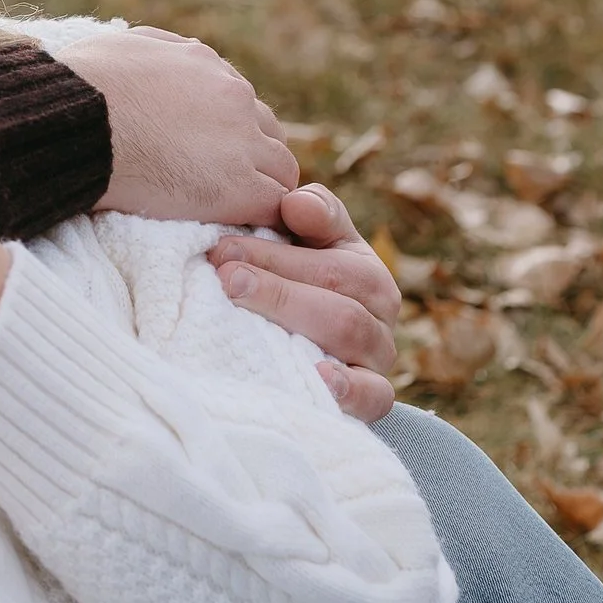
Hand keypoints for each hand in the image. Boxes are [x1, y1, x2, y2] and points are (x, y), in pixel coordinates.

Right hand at [44, 24, 297, 225]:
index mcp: (203, 62)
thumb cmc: (79, 86)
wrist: (75, 123)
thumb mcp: (119, 44)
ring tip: (238, 212)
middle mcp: (232, 96)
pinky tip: (244, 229)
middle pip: (267, 132)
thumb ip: (150, 47)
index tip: (210, 148)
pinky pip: (274, 205)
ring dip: (264, 187)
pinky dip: (264, 217)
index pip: (237, 98)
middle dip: (255, 156)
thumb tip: (154, 54)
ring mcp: (240, 142)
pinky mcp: (237, 186)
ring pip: (281, 170)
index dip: (228, 128)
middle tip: (228, 183)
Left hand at [211, 183, 400, 420]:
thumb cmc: (300, 280)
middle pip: (336, 301)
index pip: (328, 264)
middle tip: (224, 277)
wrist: (310, 343)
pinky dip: (349, 389)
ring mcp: (378, 359)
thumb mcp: (309, 242)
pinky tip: (317, 377)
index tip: (222, 248)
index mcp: (367, 273)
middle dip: (276, 288)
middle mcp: (380, 315)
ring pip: (348, 337)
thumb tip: (296, 202)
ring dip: (293, 320)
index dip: (275, 255)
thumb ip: (311, 213)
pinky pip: (374, 397)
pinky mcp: (374, 399)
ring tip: (242, 308)